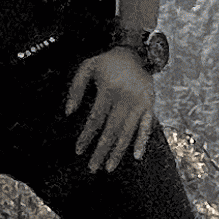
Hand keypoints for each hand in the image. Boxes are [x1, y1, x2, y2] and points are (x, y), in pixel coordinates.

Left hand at [64, 46, 156, 172]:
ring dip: (118, 152)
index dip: (86, 136)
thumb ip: (76, 88)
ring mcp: (139, 103)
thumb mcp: (88, 67)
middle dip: (101, 151)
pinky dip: (142, 141)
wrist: (136, 51)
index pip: (95, 119)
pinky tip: (136, 156)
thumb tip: (69, 112)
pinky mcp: (149, 105)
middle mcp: (125, 98)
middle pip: (111, 130)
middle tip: (93, 167)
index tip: (78, 150)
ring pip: (127, 132)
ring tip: (109, 167)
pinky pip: (147, 126)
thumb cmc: (108, 62)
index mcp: (108, 90)